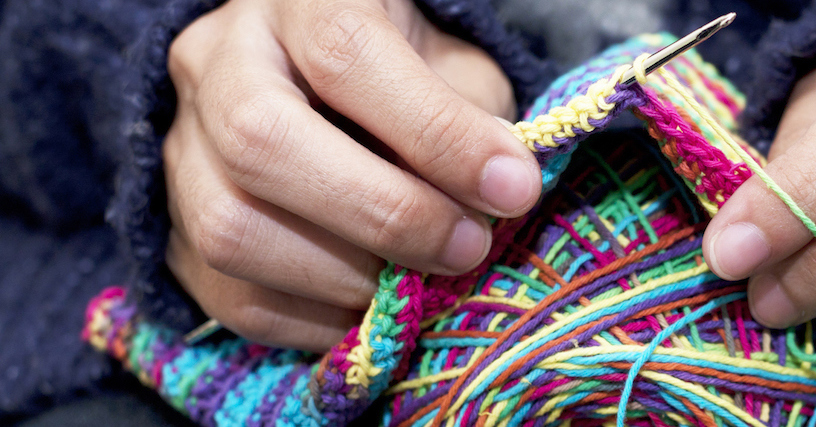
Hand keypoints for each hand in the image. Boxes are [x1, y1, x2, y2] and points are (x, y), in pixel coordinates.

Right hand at [163, 0, 538, 351]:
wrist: (319, 87)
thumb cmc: (404, 73)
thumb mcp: (452, 66)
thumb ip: (472, 117)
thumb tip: (493, 196)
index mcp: (299, 1)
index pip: (349, 55)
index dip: (435, 132)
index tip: (511, 188)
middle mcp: (220, 62)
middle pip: (261, 142)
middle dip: (383, 213)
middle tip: (464, 249)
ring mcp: (180, 145)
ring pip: (230, 228)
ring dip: (345, 278)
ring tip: (417, 286)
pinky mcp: (172, 226)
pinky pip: (228, 295)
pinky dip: (313, 321)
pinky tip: (371, 312)